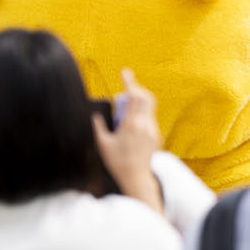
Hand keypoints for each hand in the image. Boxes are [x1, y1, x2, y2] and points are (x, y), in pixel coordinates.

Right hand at [94, 68, 164, 210]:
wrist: (136, 177)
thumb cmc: (117, 162)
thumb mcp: (102, 144)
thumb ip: (98, 126)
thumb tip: (94, 114)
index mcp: (131, 125)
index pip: (134, 96)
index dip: (130, 82)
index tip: (124, 72)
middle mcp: (144, 124)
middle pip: (145, 97)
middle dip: (135, 89)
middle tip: (122, 93)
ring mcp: (152, 129)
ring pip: (149, 106)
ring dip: (137, 102)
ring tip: (123, 112)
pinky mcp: (156, 134)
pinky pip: (149, 117)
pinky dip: (140, 113)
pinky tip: (130, 123)